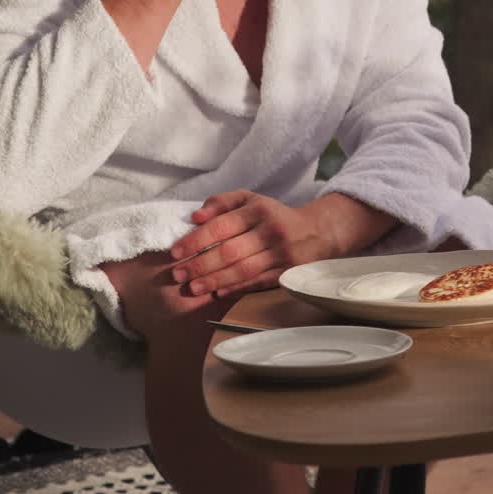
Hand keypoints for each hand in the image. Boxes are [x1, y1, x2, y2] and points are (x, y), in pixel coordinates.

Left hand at [170, 190, 332, 296]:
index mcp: (258, 210)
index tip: (175, 252)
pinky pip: (259, 282)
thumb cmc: (274, 216)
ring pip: (243, 270)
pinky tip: (219, 293)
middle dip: (200, 264)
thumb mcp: (250, 200)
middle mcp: (270, 231)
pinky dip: (238, 288)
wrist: (316, 231)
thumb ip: (221, 203)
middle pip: (230, 251)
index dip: (196, 240)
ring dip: (215, 280)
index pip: (221, 226)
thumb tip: (195, 216)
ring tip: (193, 288)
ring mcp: (281, 253)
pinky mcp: (288, 272)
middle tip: (178, 274)